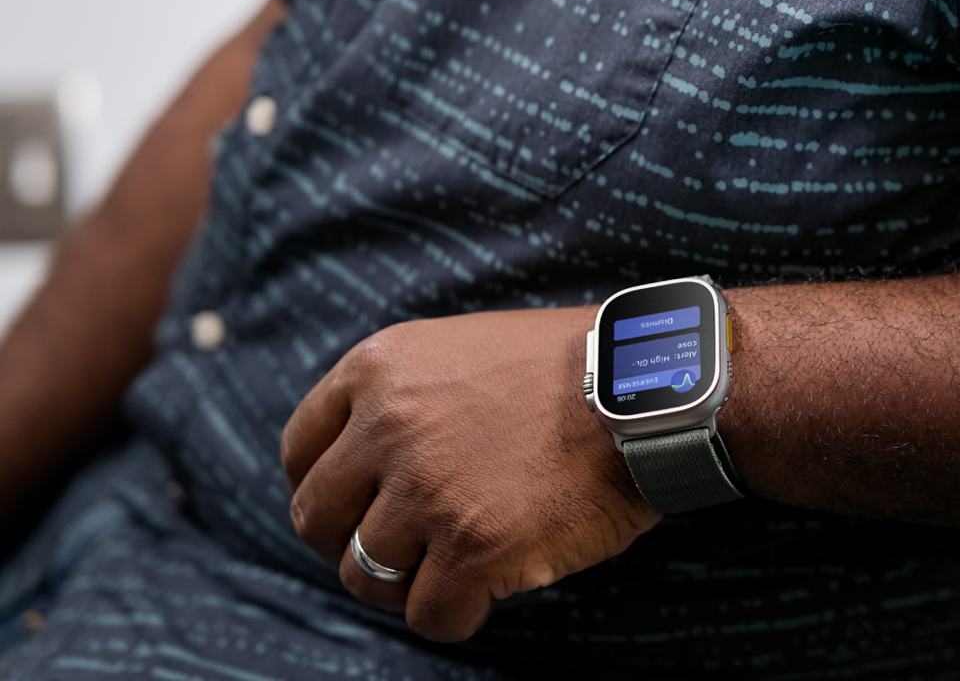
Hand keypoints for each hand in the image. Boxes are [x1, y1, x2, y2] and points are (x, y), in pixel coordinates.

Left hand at [280, 307, 661, 640]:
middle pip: (316, 519)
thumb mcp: (467, 350)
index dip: (325, 490)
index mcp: (381, 367)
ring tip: (453, 571)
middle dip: (351, 544)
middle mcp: (388, 426)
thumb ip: (408, 397)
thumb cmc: (577, 371)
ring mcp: (427, 491)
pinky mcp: (473, 549)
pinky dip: (456, 614)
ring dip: (404, 585)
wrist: (652, 388)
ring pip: (364, 576)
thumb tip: (367, 469)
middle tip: (401, 552)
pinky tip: (490, 592)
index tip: (356, 508)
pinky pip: (428, 615)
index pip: (301, 449)